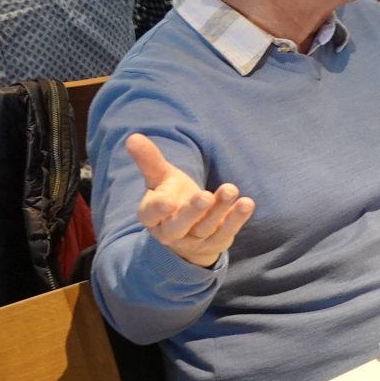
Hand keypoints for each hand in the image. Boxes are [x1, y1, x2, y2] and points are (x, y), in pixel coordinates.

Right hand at [127, 135, 253, 269]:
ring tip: (230, 189)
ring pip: (205, 227)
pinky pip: (226, 232)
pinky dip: (236, 219)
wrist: (189, 232)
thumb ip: (149, 160)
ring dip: (219, 209)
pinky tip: (246, 203)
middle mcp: (170, 232)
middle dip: (192, 211)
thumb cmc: (172, 197)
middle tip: (204, 196)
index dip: (158, 208)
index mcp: (152, 216)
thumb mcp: (160, 179)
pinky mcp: (215, 243)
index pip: (150, 214)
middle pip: (178, 226)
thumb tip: (133, 137)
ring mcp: (194, 240)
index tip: (167, 200)